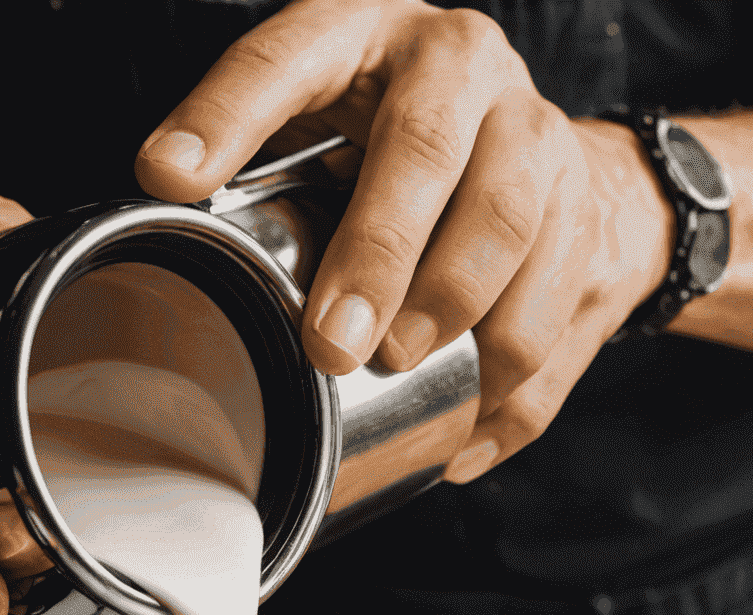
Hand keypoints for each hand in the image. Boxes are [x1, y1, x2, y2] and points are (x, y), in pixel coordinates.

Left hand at [134, 0, 672, 481]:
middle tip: (331, 345)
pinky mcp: (585, 216)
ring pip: (511, 231)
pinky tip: (461, 436)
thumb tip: (167, 221)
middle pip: (426, 155)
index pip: (288, 57)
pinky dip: (510, 392)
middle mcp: (464, 67)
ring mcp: (538, 139)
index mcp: (369, 34)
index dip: (228, 114)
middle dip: (376, 259)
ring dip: (454, 315)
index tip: (167, 175)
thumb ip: (258, 160)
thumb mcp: (319, 113)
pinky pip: (557, 315)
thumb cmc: (393, 135)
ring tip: (402, 367)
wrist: (533, 139)